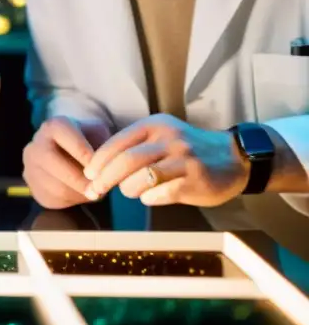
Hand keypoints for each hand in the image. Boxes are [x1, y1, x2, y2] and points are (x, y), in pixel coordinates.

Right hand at [22, 116, 112, 208]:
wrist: (68, 153)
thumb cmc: (88, 141)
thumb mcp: (99, 135)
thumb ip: (103, 147)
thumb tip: (107, 169)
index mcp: (53, 126)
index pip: (66, 138)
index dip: (85, 154)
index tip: (102, 168)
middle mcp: (36, 145)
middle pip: (53, 162)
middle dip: (80, 179)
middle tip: (99, 189)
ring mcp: (31, 167)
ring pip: (55, 185)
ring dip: (79, 193)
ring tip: (95, 192)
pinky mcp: (33, 187)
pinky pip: (54, 198)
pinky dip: (73, 200)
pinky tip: (82, 194)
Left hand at [83, 114, 250, 206]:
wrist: (235, 158)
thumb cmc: (188, 151)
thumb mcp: (162, 137)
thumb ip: (135, 147)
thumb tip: (100, 168)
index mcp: (155, 125)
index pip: (117, 142)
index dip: (99, 161)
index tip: (89, 175)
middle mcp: (169, 138)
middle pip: (125, 161)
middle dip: (105, 179)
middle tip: (96, 191)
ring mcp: (184, 159)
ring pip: (141, 178)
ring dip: (129, 190)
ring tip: (133, 192)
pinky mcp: (195, 179)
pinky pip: (161, 193)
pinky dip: (150, 199)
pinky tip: (152, 197)